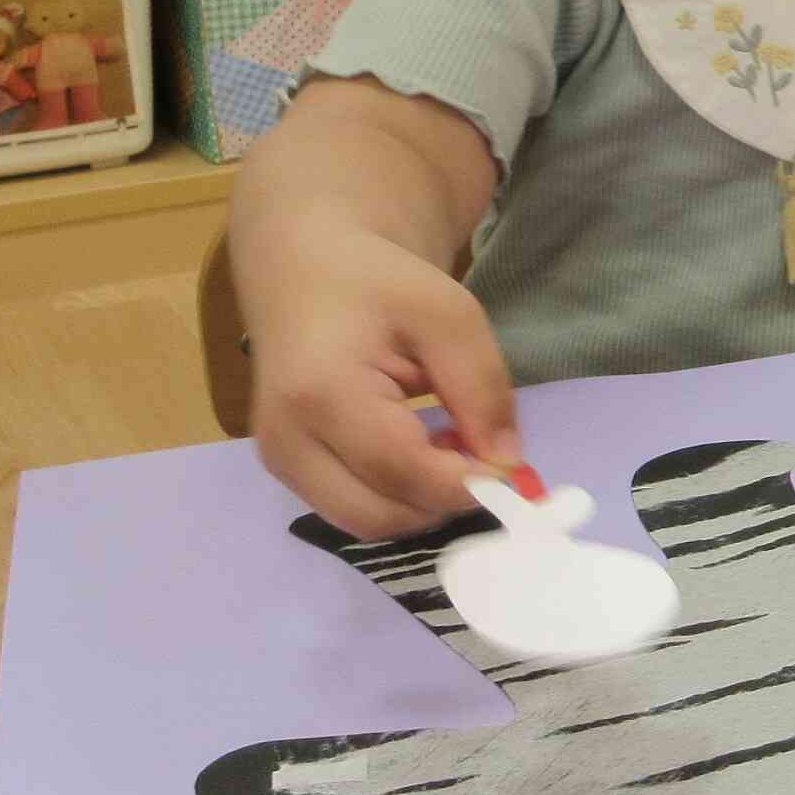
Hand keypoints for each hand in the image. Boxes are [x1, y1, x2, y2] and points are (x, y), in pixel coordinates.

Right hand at [248, 224, 521, 540]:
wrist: (304, 271)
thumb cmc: (377, 284)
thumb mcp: (449, 316)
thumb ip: (482, 389)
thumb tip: (508, 465)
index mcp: (321, 394)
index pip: (402, 471)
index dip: (466, 483)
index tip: (515, 471)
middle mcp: (286, 440)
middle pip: (379, 516)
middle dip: (444, 503)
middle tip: (485, 461)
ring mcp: (279, 461)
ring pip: (365, 523)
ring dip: (422, 504)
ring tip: (453, 449)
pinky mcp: (286, 470)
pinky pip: (352, 509)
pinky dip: (399, 497)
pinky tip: (424, 453)